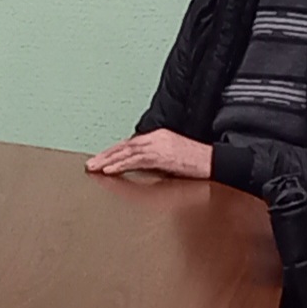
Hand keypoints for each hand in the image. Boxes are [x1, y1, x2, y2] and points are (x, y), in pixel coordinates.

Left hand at [87, 129, 214, 180]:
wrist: (217, 161)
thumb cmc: (197, 163)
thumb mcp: (172, 158)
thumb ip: (155, 160)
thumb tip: (138, 167)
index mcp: (158, 137)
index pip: (130, 144)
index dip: (113, 152)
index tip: (100, 160)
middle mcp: (156, 138)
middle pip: (124, 146)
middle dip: (105, 156)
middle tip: (90, 164)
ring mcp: (159, 146)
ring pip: (127, 152)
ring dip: (108, 160)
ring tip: (94, 168)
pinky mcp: (163, 156)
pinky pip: (137, 160)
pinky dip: (121, 165)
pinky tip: (110, 170)